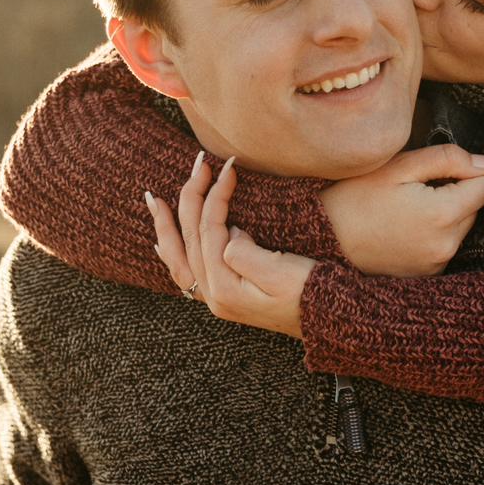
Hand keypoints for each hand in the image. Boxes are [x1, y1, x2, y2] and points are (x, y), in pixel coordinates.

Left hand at [145, 152, 313, 339]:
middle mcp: (214, 296)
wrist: (329, 320)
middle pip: (191, 238)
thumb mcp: (281, 273)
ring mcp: (217, 298)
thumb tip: (229, 234)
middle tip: (199, 164)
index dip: (216, 195)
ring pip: (179, 256)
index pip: (210, 230)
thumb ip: (245, 254)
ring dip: (167, 225)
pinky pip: (185, 272)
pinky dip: (171, 253)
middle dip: (191, 197)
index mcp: (224, 288)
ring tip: (153, 199)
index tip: (229, 167)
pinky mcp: (225, 296)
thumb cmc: (311, 294)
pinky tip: (160, 244)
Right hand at [317, 144, 483, 275]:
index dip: (466, 171)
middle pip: (476, 207)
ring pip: (463, 226)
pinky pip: (447, 245)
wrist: (324, 241)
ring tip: (407, 209)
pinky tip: (406, 228)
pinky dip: (435, 233)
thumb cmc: (356, 198)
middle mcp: (447, 246)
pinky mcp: (428, 274)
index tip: (438, 171)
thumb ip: (449, 159)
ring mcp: (438, 264)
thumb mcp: (400, 166)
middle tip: (415, 189)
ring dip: (446, 213)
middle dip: (455, 193)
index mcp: (442, 215)